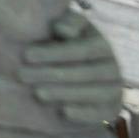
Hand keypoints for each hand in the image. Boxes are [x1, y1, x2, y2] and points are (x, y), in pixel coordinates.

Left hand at [20, 10, 123, 125]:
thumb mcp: (64, 28)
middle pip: (84, 72)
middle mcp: (112, 66)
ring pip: (94, 93)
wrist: (77, 73)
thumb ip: (66, 23)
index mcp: (100, 44)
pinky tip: (64, 112)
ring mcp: (115, 88)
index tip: (26, 55)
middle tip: (23, 76)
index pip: (80, 49)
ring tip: (38, 93)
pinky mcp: (112, 108)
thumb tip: (62, 29)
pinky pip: (103, 112)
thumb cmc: (63, 44)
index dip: (53, 53)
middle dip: (52, 74)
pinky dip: (85, 114)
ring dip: (65, 93)